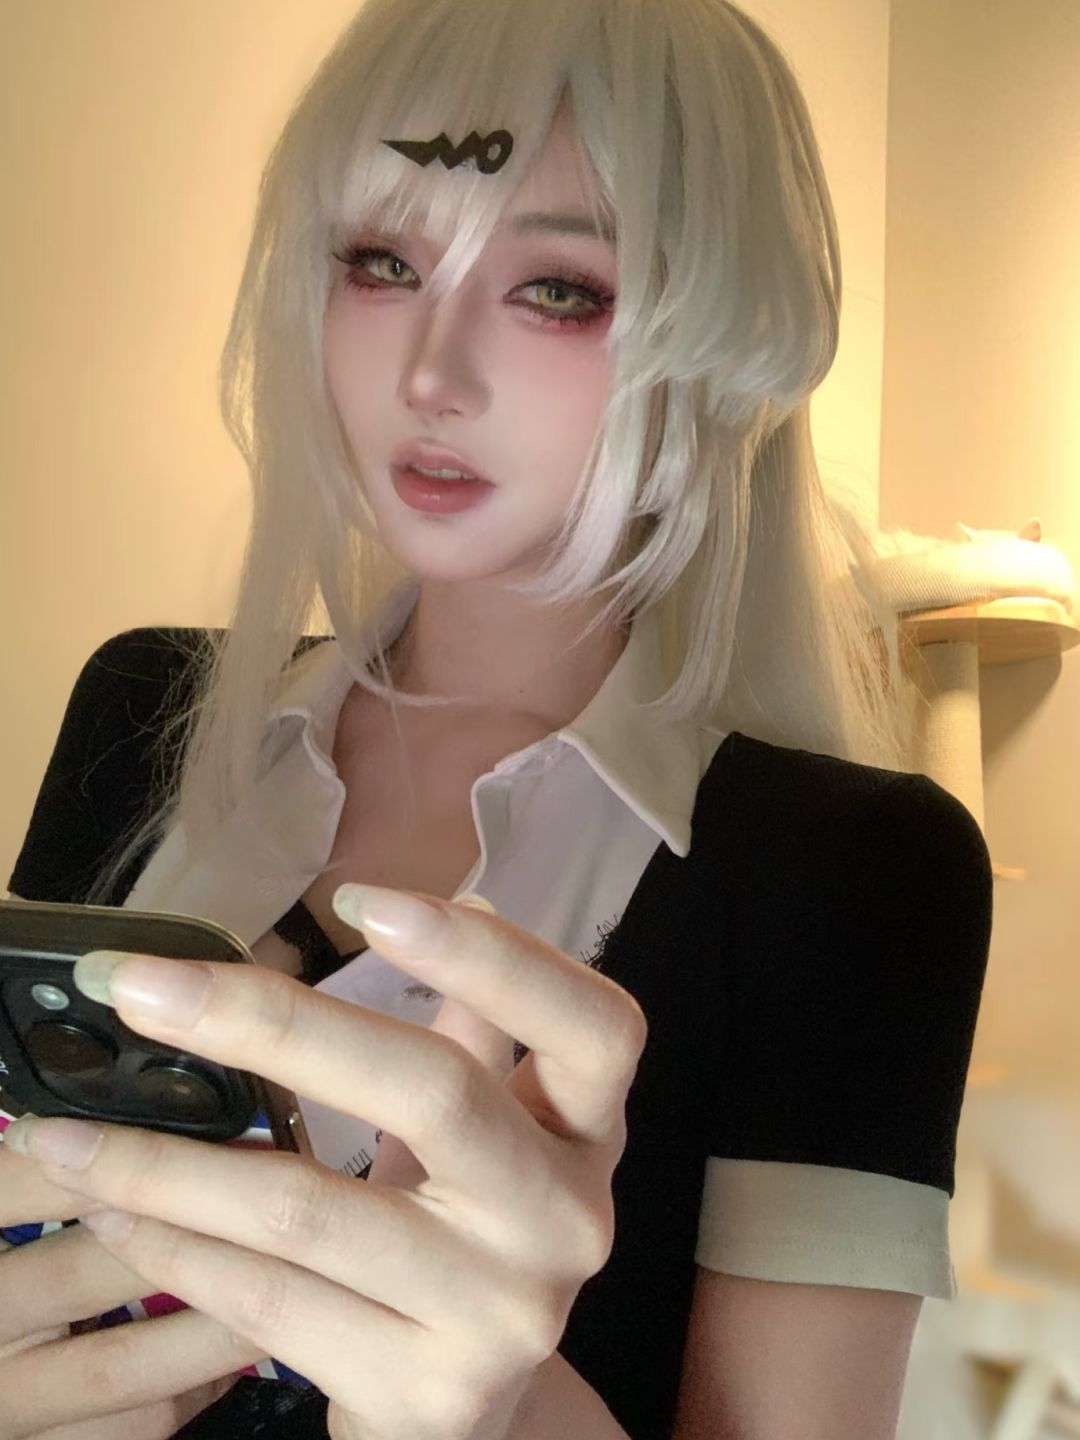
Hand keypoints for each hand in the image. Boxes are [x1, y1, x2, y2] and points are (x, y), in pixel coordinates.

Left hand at [3, 888, 646, 1439]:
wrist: (474, 1420)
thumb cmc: (468, 1238)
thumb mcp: (492, 1136)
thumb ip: (481, 1034)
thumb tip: (469, 901)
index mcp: (589, 1133)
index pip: (594, 1026)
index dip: (494, 959)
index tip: (360, 901)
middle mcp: (567, 1219)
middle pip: (435, 1093)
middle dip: (273, 1024)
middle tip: (141, 986)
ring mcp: (502, 1315)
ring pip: (312, 1210)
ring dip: (169, 1161)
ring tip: (65, 1126)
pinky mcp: (424, 1394)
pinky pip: (272, 1302)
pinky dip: (177, 1249)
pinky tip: (114, 1209)